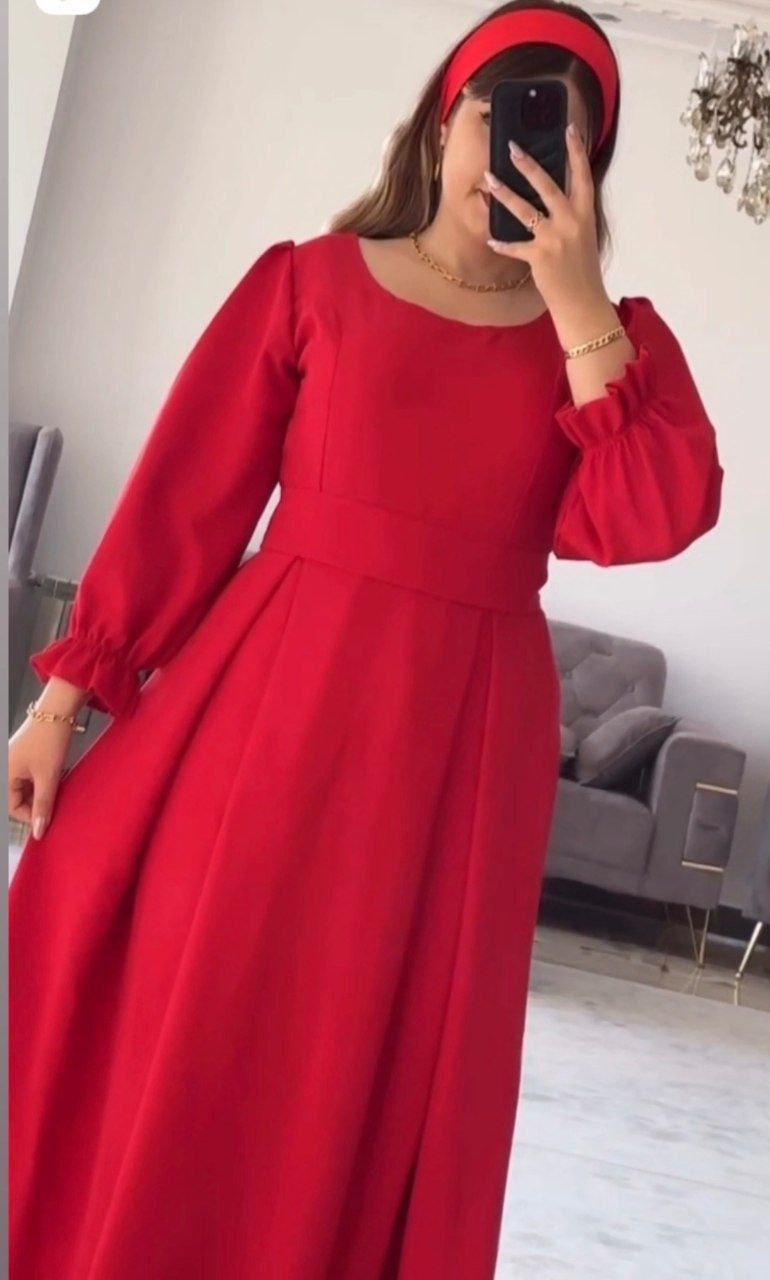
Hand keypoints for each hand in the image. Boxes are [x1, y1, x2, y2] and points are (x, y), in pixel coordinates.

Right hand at [9, 714, 73, 839]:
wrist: (58, 709)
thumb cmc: (50, 740)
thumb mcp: (48, 776)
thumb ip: (43, 805)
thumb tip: (38, 832)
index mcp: (4, 775)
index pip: (13, 808)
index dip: (31, 815)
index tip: (50, 816)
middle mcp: (5, 768)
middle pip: (18, 798)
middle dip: (36, 803)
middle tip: (56, 801)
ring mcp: (14, 761)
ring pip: (25, 788)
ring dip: (40, 792)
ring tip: (56, 786)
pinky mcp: (24, 756)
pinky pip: (29, 777)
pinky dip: (42, 781)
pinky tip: (55, 777)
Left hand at [482, 123, 607, 322]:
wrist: (582, 302)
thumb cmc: (582, 270)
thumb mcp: (583, 236)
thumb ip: (572, 215)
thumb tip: (554, 197)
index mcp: (585, 214)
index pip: (582, 176)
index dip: (576, 151)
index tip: (569, 128)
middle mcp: (571, 222)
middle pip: (548, 186)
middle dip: (528, 165)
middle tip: (512, 147)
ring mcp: (555, 239)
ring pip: (525, 210)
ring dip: (505, 194)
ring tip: (489, 179)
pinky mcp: (539, 258)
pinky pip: (515, 246)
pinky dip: (502, 244)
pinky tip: (491, 240)